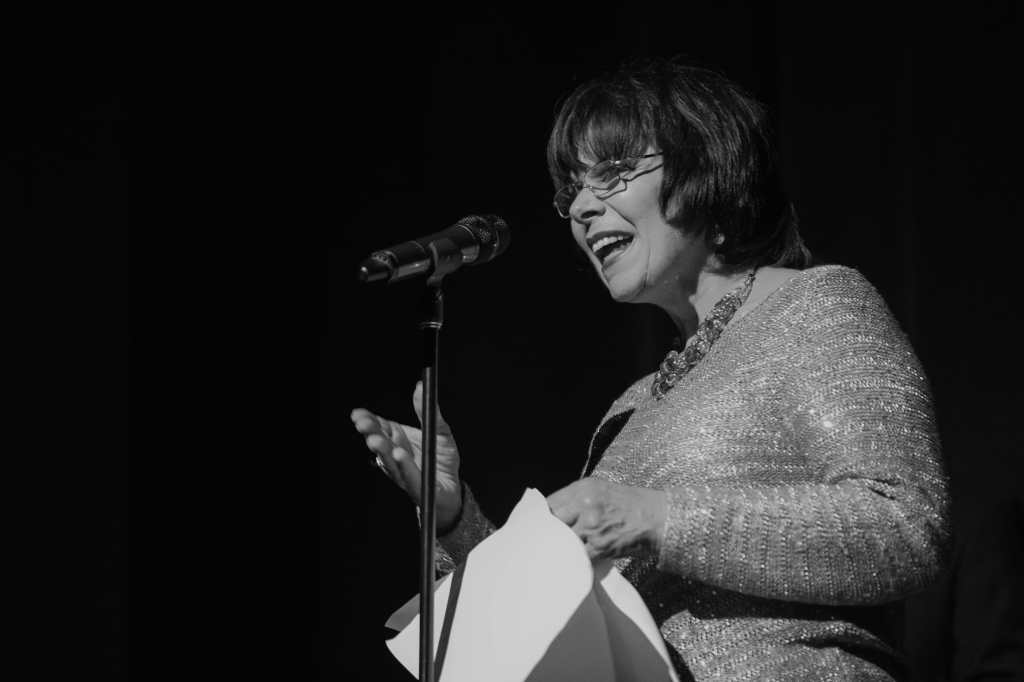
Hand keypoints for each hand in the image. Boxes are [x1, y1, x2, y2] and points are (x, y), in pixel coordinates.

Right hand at [350, 381, 462, 529]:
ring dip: (382, 450)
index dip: (368, 421)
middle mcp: (396, 456)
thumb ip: (428, 412)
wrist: (453, 489)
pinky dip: (404, 465)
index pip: (379, 428)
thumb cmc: (441, 459)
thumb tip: (420, 386)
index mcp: (398, 440)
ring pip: (389, 461)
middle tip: (364, 424)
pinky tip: (399, 455)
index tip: (358, 414)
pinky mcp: (417, 487)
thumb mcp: (440, 431)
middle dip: (371, 433)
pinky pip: (409, 476)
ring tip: (377, 440)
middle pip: (380, 444)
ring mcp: (403, 473)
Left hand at [547, 478, 666, 561]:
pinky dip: (574, 562)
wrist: (658, 518)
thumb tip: (552, 516)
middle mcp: (585, 503)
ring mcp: (591, 525)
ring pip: (562, 541)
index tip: (534, 528)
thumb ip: (575, 500)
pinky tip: (573, 564)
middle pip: (551, 522)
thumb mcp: (600, 491)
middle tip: (539, 546)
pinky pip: (577, 557)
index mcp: (583, 488)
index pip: (548, 504)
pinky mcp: (599, 545)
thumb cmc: (630, 505)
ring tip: (554, 557)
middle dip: (546, 535)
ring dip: (560, 550)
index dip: (539, 518)